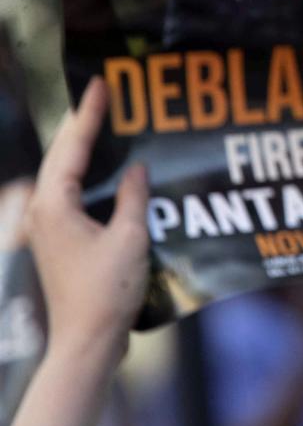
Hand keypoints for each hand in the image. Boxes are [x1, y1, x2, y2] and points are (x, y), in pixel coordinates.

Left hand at [25, 78, 148, 364]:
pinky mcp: (58, 241)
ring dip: (82, 150)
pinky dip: (86, 175)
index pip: (73, 148)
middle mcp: (43, 211)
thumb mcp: (130, 237)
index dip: (89, 115)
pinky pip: (70, 194)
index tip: (100, 85)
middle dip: (81, 126)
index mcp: (55, 204)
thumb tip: (136, 167)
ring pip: (63, 175)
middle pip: (61, 157)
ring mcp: (47, 227)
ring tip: (104, 125)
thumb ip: (133, 196)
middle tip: (102, 96)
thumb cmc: (107, 291)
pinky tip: (106, 172)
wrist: (87, 340)